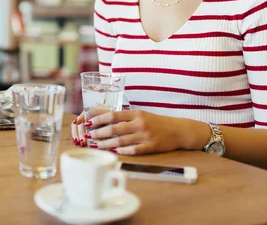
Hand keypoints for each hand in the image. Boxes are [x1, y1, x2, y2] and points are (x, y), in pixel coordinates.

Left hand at [73, 109, 196, 154]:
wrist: (178, 130)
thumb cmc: (156, 122)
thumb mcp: (141, 115)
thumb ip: (125, 117)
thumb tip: (104, 118)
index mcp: (136, 113)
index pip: (113, 115)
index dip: (99, 119)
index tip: (89, 122)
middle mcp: (140, 123)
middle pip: (114, 129)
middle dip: (99, 133)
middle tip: (89, 136)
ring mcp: (145, 136)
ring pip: (121, 141)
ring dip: (106, 144)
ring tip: (96, 146)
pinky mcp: (151, 147)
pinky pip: (133, 150)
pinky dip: (122, 152)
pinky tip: (114, 152)